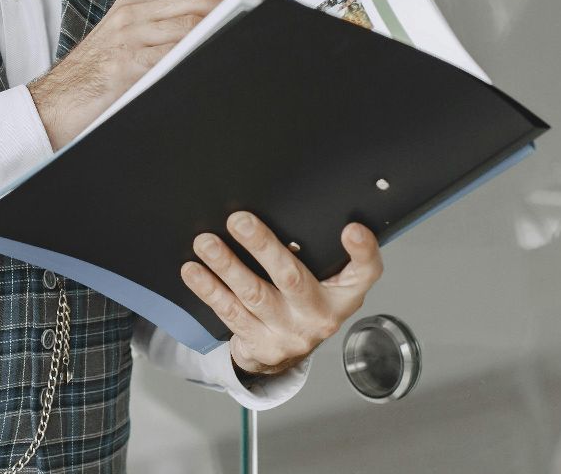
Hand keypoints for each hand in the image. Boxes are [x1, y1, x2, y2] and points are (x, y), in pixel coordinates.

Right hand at [29, 0, 221, 148]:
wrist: (51, 105)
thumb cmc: (89, 79)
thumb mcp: (121, 42)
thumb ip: (156, 34)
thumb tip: (204, 36)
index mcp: (131, 6)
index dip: (220, 8)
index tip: (239, 19)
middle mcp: (131, 15)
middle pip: (196, 7)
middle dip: (225, 20)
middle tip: (245, 33)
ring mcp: (129, 38)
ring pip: (189, 30)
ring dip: (214, 41)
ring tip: (232, 51)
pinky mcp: (127, 64)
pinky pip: (172, 58)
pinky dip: (193, 60)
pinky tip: (205, 69)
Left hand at [182, 211, 383, 377]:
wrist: (288, 352)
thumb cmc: (308, 302)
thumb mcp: (329, 280)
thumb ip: (322, 250)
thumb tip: (290, 207)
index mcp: (345, 294)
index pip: (366, 271)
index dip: (363, 251)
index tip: (351, 229)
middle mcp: (321, 316)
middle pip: (293, 278)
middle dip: (263, 247)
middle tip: (239, 220)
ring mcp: (290, 335)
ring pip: (254, 295)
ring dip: (226, 266)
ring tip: (206, 243)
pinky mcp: (262, 346)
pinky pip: (230, 313)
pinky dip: (209, 290)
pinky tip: (194, 271)